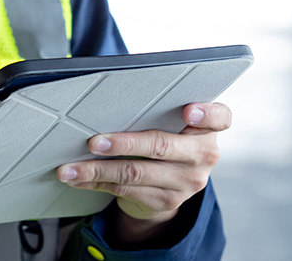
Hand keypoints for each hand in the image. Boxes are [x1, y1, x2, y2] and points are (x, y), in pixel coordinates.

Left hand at [56, 102, 231, 243]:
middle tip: (93, 141)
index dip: (207, 113)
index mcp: (208, 128)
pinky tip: (77, 178)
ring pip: (135, 173)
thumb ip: (158, 108)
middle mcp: (203, 156)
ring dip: (97, 169)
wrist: (171, 184)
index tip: (189, 110)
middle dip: (123, 143)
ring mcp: (187, 182)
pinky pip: (125, 190)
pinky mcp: (167, 201)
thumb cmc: (165, 136)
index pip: (221, 117)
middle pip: (161, 146)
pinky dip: (96, 182)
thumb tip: (116, 91)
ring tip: (70, 168)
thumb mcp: (170, 122)